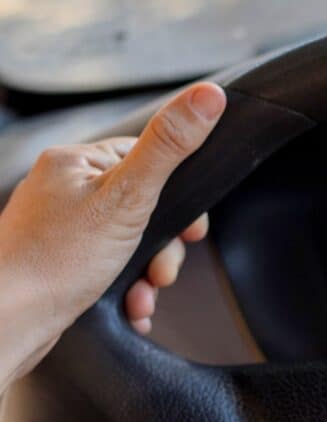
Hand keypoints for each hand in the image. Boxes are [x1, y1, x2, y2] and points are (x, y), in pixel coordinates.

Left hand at [0, 82, 225, 392]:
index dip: (178, 198)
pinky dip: (128, 288)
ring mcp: (60, 227)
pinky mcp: (60, 261)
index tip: (189, 229)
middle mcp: (64, 189)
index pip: (147, 159)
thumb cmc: (55, 262)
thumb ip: (169, 146)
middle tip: (160, 268)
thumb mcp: (129, 197)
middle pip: (143, 206)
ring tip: (142, 292)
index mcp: (76, 162)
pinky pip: (111, 267)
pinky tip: (130, 304)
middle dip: (163, 246)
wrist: (8, 321)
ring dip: (147, 273)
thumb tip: (207, 97)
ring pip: (130, 242)